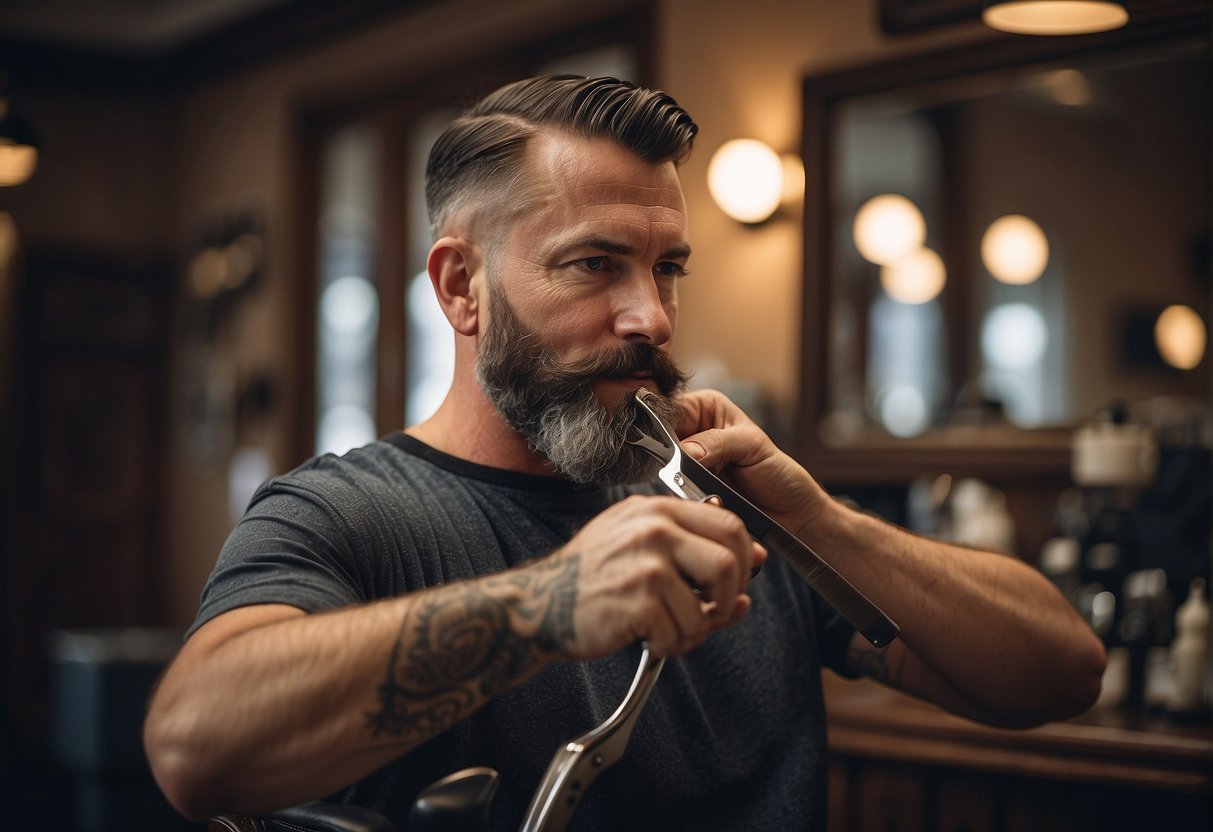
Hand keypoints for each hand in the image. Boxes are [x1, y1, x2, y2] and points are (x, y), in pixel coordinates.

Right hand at [547, 494, 765, 658]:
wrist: (540, 604)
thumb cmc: (590, 576)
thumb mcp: (638, 542)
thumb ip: (693, 544)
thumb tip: (756, 559)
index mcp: (657, 510)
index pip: (730, 523)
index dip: (743, 560)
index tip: (734, 583)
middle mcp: (654, 529)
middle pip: (728, 565)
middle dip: (726, 601)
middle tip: (708, 614)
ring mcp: (646, 563)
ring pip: (705, 609)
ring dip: (692, 632)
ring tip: (666, 632)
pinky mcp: (638, 600)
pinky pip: (679, 634)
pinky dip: (668, 647)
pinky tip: (645, 638)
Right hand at [675, 389, 830, 534]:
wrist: (790, 514)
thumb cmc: (779, 473)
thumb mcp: (752, 445)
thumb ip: (717, 442)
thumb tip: (686, 450)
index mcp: (705, 408)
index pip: (670, 409)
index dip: (664, 426)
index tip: (672, 447)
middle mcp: (692, 432)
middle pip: (660, 440)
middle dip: (672, 458)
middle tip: (691, 472)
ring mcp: (687, 463)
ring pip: (663, 468)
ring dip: (679, 480)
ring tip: (707, 488)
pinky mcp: (687, 489)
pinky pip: (672, 490)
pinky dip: (683, 496)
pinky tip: (701, 498)